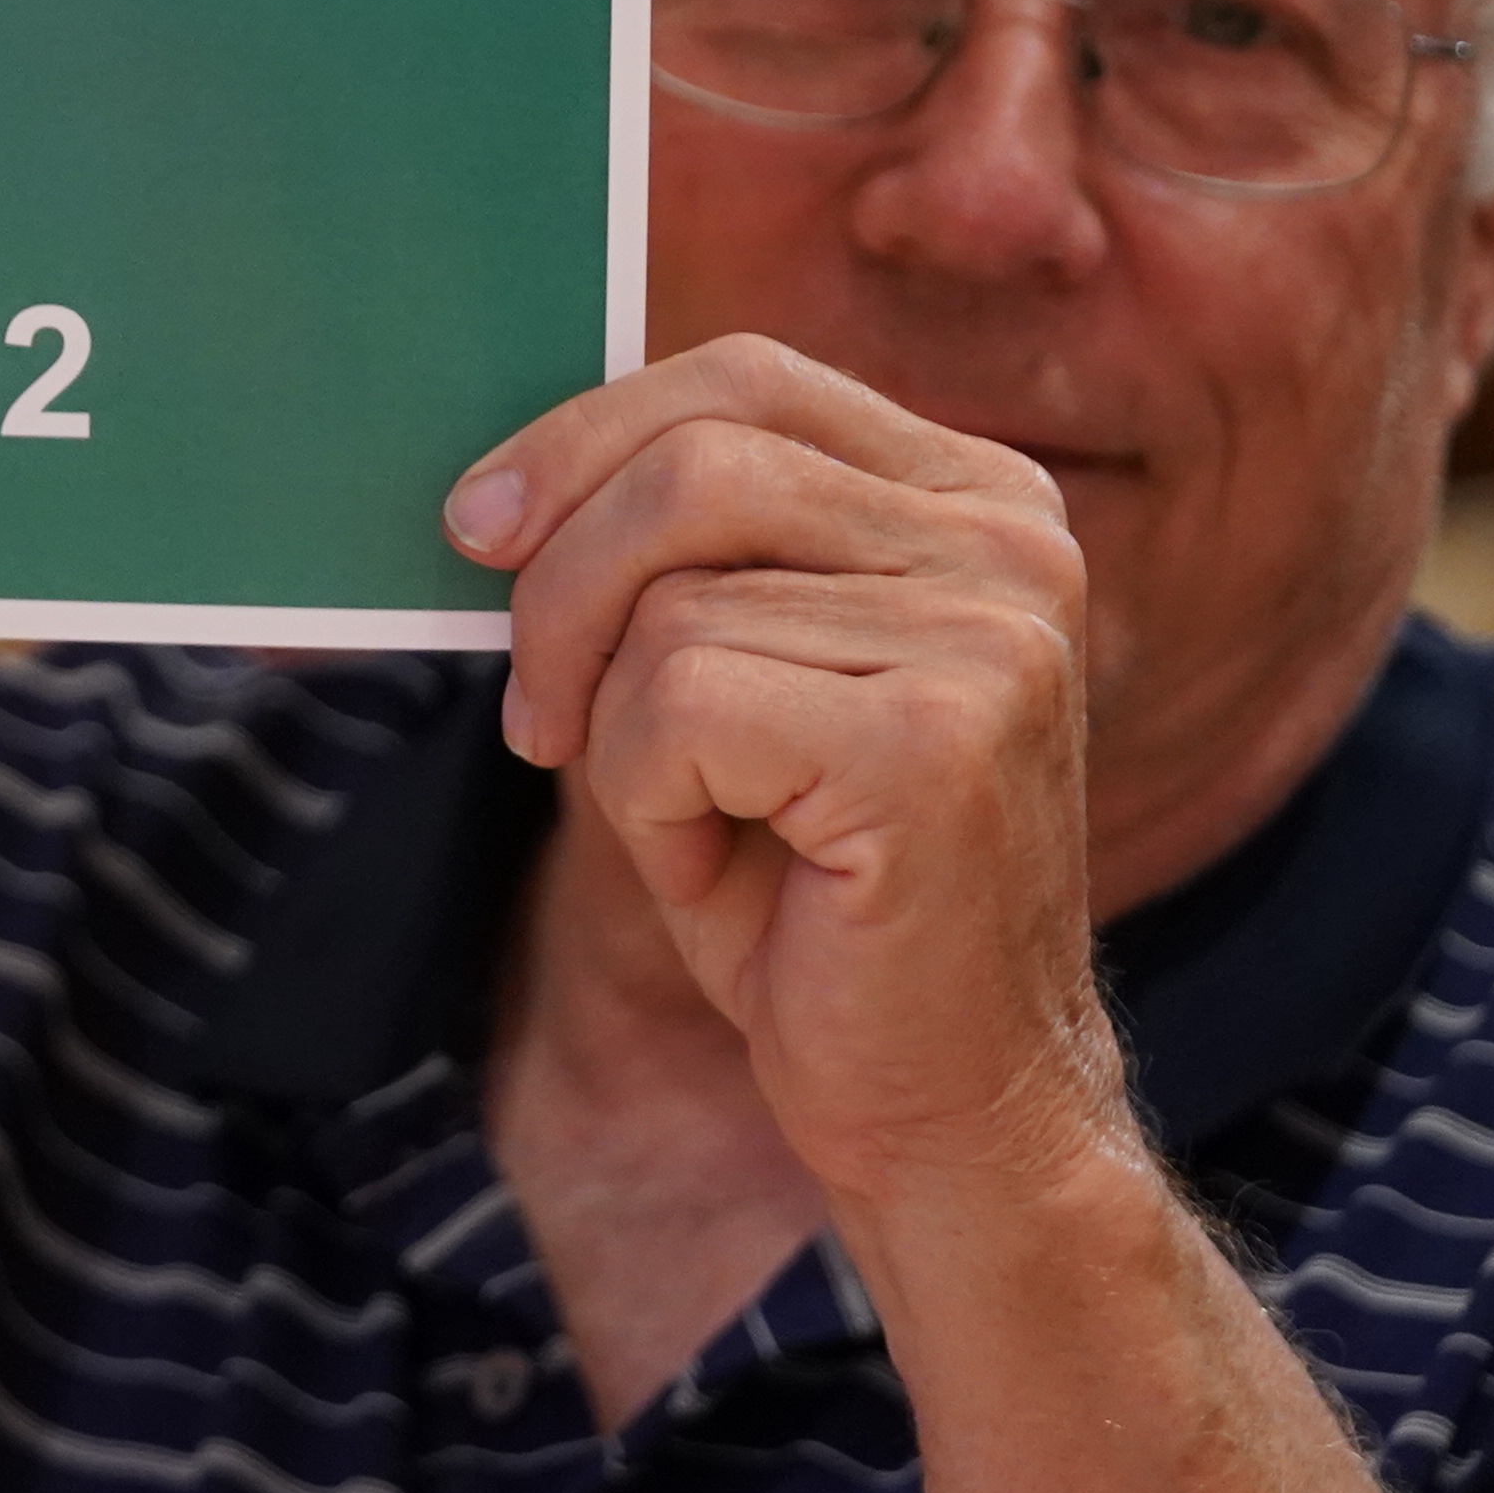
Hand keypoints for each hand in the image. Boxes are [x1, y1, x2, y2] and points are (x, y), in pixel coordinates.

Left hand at [459, 336, 1130, 1210]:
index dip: (586, 436)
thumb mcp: (752, 682)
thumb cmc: (827, 904)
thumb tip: (503, 482)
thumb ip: (684, 556)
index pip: (746, 379)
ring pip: (671, 596)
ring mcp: (991, 637)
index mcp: (983, 500)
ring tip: (681, 820)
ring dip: (616, 726)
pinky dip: (646, 801)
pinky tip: (719, 868)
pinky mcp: (935, 742)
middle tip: (531, 713)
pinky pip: (680, 703)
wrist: (952, 1112)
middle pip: (696, 457)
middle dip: (561, 581)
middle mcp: (1013, 542)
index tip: (480, 526)